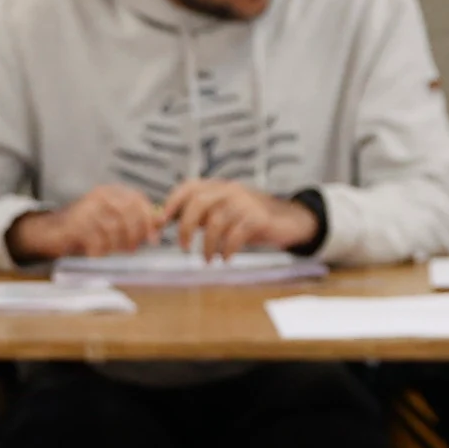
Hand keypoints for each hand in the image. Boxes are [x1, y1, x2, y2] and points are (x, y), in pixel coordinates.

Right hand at [10, 185, 166, 263]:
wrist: (51, 231)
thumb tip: (160, 222)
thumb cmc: (86, 228)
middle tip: (131, 249)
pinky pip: (97, 240)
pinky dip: (99, 251)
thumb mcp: (113, 221)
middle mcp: (100, 196)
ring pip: (114, 229)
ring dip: (116, 246)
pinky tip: (95, 253)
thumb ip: (135, 220)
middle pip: (129, 214)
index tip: (153, 239)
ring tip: (110, 251)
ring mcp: (87, 208)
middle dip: (134, 235)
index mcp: (112, 192)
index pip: (138, 201)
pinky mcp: (75, 224)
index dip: (149, 220)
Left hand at [160, 181, 319, 258]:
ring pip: (215, 222)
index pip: (189, 187)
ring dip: (206, 245)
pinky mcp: (258, 218)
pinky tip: (225, 258)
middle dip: (185, 227)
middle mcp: (229, 190)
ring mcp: (245, 203)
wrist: (287, 220)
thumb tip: (162, 223)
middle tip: (183, 248)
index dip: (172, 203)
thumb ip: (198, 216)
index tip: (160, 223)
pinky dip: (226, 250)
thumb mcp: (222, 214)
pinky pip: (235, 235)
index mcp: (218, 187)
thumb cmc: (248, 219)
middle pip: (198, 203)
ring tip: (207, 260)